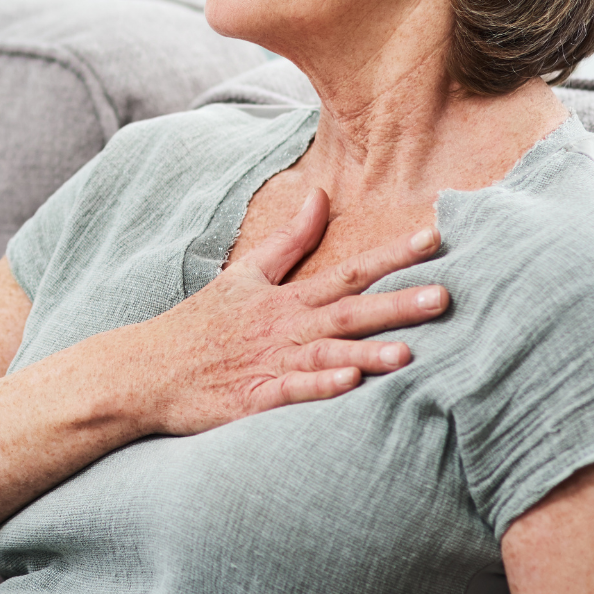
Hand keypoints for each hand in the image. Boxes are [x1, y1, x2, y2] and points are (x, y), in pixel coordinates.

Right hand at [113, 188, 448, 436]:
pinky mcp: (254, 398)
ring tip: (409, 353)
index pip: (347, 271)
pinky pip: (292, 392)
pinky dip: (319, 387)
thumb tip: (321, 195)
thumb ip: (290, 239)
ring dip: (367, 352)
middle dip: (397, 304)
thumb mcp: (244, 274)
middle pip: (348, 312)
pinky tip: (349, 384)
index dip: (391, 256)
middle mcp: (285, 328)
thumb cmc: (200, 324)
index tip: (434, 237)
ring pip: (326, 354)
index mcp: (287, 299)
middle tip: (445, 296)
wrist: (148, 369)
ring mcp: (270, 363)